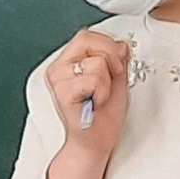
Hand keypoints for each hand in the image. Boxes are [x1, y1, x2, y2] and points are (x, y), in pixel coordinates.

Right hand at [41, 32, 129, 178]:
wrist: (96, 143)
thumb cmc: (103, 116)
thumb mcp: (116, 79)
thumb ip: (117, 58)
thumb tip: (121, 43)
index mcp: (67, 62)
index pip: (88, 34)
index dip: (108, 47)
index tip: (113, 68)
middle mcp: (59, 68)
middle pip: (89, 39)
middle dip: (110, 60)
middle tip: (107, 84)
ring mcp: (58, 80)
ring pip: (97, 61)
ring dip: (107, 82)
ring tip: (99, 97)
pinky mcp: (63, 93)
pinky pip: (94, 78)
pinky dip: (103, 92)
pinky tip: (95, 104)